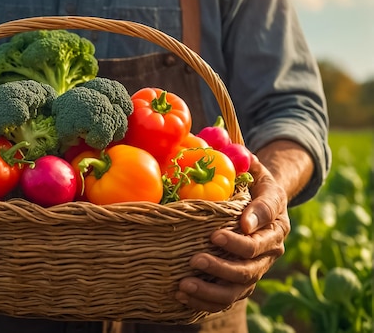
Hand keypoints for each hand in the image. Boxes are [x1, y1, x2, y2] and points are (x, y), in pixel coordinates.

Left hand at [175, 156, 289, 311]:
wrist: (259, 206)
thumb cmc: (252, 185)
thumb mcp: (255, 171)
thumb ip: (248, 165)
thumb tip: (235, 155)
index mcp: (275, 220)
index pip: (267, 223)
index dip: (249, 230)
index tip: (228, 229)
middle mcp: (270, 248)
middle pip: (252, 265)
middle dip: (225, 264)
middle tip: (197, 258)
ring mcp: (256, 268)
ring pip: (240, 287)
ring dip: (212, 288)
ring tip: (185, 284)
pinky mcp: (241, 282)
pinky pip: (226, 299)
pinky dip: (205, 301)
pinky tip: (181, 295)